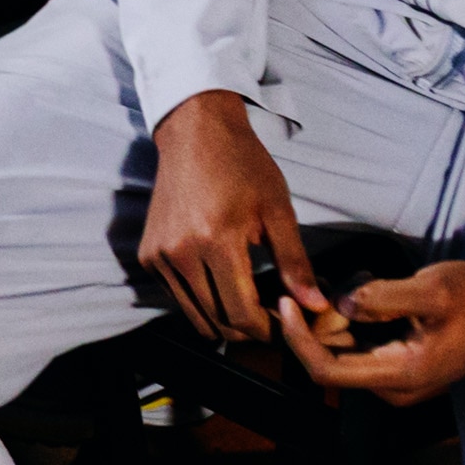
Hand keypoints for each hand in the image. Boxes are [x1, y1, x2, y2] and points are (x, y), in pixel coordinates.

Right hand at [139, 92, 315, 345]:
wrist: (195, 133)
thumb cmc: (243, 166)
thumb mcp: (278, 210)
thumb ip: (295, 263)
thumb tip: (315, 306)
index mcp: (215, 240)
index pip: (240, 313)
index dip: (267, 330)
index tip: (286, 326)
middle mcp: (180, 253)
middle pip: (216, 321)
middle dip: (249, 331)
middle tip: (273, 318)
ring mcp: (159, 256)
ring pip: (194, 315)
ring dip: (225, 321)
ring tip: (252, 305)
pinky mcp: (149, 255)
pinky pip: (178, 296)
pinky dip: (203, 303)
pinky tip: (225, 286)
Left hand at [276, 253, 464, 405]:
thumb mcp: (431, 290)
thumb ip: (382, 298)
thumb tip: (341, 304)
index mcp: (403, 375)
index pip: (328, 370)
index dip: (298, 340)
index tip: (285, 303)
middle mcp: (396, 387)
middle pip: (331, 362)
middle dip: (315, 324)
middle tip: (318, 285)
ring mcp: (397, 379)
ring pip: (343, 352)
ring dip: (332, 320)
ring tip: (345, 283)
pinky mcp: (399, 365)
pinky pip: (358, 347)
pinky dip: (348, 322)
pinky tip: (357, 292)